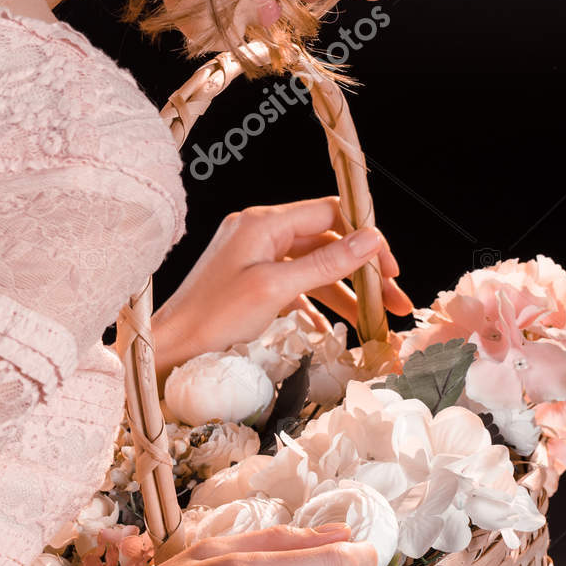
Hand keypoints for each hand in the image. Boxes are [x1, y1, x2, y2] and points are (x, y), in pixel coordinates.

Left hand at [151, 195, 412, 386]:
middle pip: (326, 243)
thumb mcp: (276, 288)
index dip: (366, 238)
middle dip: (363, 272)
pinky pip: (295, 286)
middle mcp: (259, 233)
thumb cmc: (212, 319)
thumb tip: (370, 239)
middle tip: (396, 301)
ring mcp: (254, 258)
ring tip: (375, 322)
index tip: (391, 269)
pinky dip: (318, 304)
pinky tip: (334, 329)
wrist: (169, 351)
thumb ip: (326, 263)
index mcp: (263, 223)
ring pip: (314, 269)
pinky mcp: (250, 283)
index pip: (330, 215)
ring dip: (346, 294)